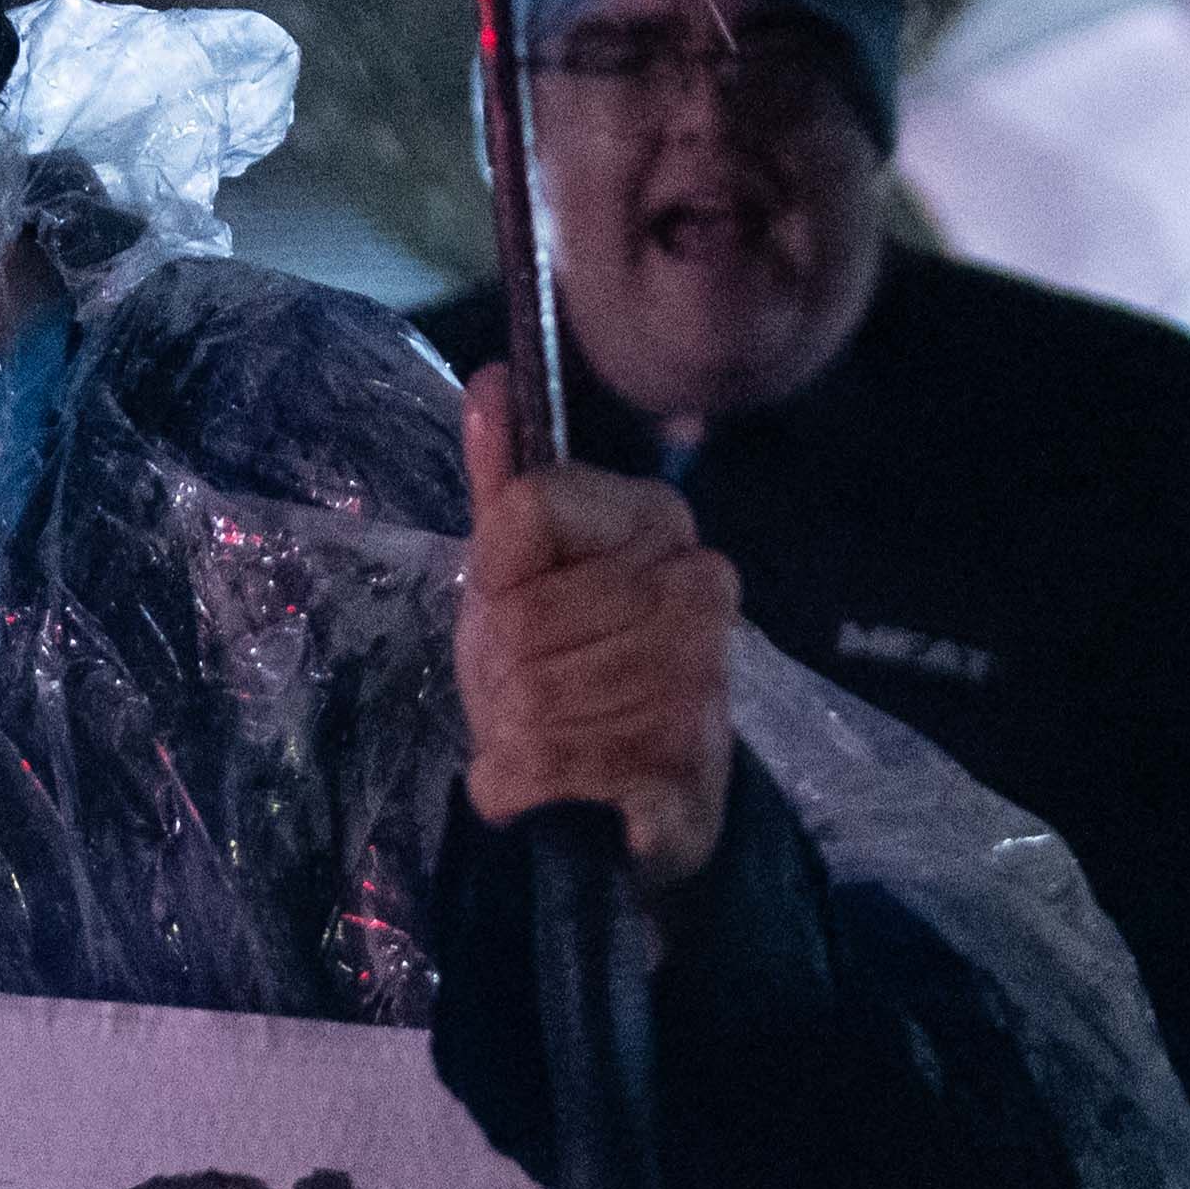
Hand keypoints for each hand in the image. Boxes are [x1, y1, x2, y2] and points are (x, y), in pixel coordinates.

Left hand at [454, 368, 739, 889]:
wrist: (626, 810)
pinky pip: (551, 759)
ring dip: (515, 729)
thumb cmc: (570, 678)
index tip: (515, 606)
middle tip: (532, 692)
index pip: (532, 503)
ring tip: (549, 736)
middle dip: (505, 667)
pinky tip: (553, 781)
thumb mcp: (519, 579)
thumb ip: (506, 484)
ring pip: (534, 689)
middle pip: (525, 607)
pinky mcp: (686, 758)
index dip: (498, 571)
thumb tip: (489, 378)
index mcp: (657, 520)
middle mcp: (698, 584)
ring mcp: (700, 672)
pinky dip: (523, 781)